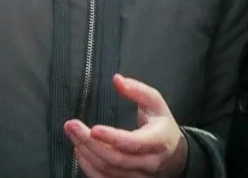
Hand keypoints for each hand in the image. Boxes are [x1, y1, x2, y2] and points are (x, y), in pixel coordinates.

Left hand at [64, 75, 187, 177]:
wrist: (175, 156)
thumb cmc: (162, 126)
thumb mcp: (156, 103)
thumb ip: (137, 90)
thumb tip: (117, 80)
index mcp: (159, 141)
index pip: (134, 143)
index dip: (112, 138)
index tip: (93, 128)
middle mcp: (150, 162)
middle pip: (117, 159)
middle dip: (90, 143)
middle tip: (72, 126)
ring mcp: (139, 176)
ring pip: (109, 171)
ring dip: (87, 154)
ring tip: (73, 135)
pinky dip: (89, 168)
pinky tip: (80, 152)